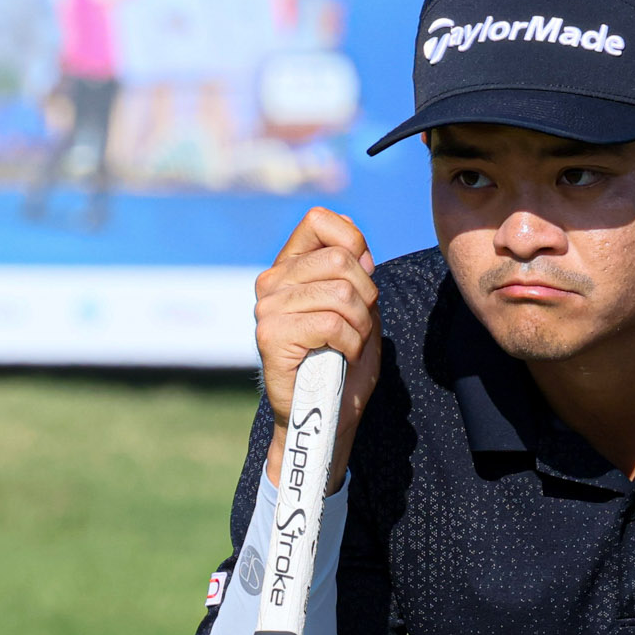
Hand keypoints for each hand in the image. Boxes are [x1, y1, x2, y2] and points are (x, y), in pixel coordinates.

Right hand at [254, 207, 381, 491]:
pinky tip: (341, 357)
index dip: (354, 243)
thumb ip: (357, 273)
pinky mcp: (272, 337)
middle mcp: (272, 282)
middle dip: (367, 295)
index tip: (362, 277)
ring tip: (350, 344)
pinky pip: (331, 323)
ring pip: (341, 293)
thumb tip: (359, 251)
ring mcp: (268, 309)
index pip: (319, 220)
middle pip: (340, 259)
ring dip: (361, 325)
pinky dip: (350, 343)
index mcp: (290, 266)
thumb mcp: (359, 308)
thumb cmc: (344, 361)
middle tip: (360, 325)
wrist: (329, 414)